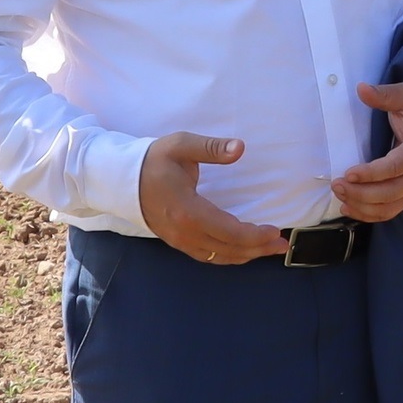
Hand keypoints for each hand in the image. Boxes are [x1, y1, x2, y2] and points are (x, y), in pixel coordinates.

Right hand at [138, 135, 286, 263]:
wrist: (119, 179)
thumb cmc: (153, 160)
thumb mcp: (182, 145)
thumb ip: (212, 148)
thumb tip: (240, 148)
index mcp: (189, 211)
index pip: (230, 232)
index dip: (256, 235)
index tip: (276, 231)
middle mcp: (185, 232)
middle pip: (229, 249)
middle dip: (259, 248)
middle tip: (283, 245)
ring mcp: (180, 240)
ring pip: (219, 257)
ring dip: (246, 255)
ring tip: (269, 249)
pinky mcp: (177, 242)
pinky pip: (208, 256)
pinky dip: (229, 256)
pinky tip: (243, 251)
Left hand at [331, 82, 402, 222]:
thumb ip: (385, 94)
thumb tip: (361, 90)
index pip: (397, 167)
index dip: (372, 173)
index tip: (348, 173)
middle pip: (391, 192)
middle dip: (361, 192)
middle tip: (336, 184)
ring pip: (388, 207)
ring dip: (361, 205)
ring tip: (339, 193)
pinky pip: (388, 213)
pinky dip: (367, 214)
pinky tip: (348, 207)